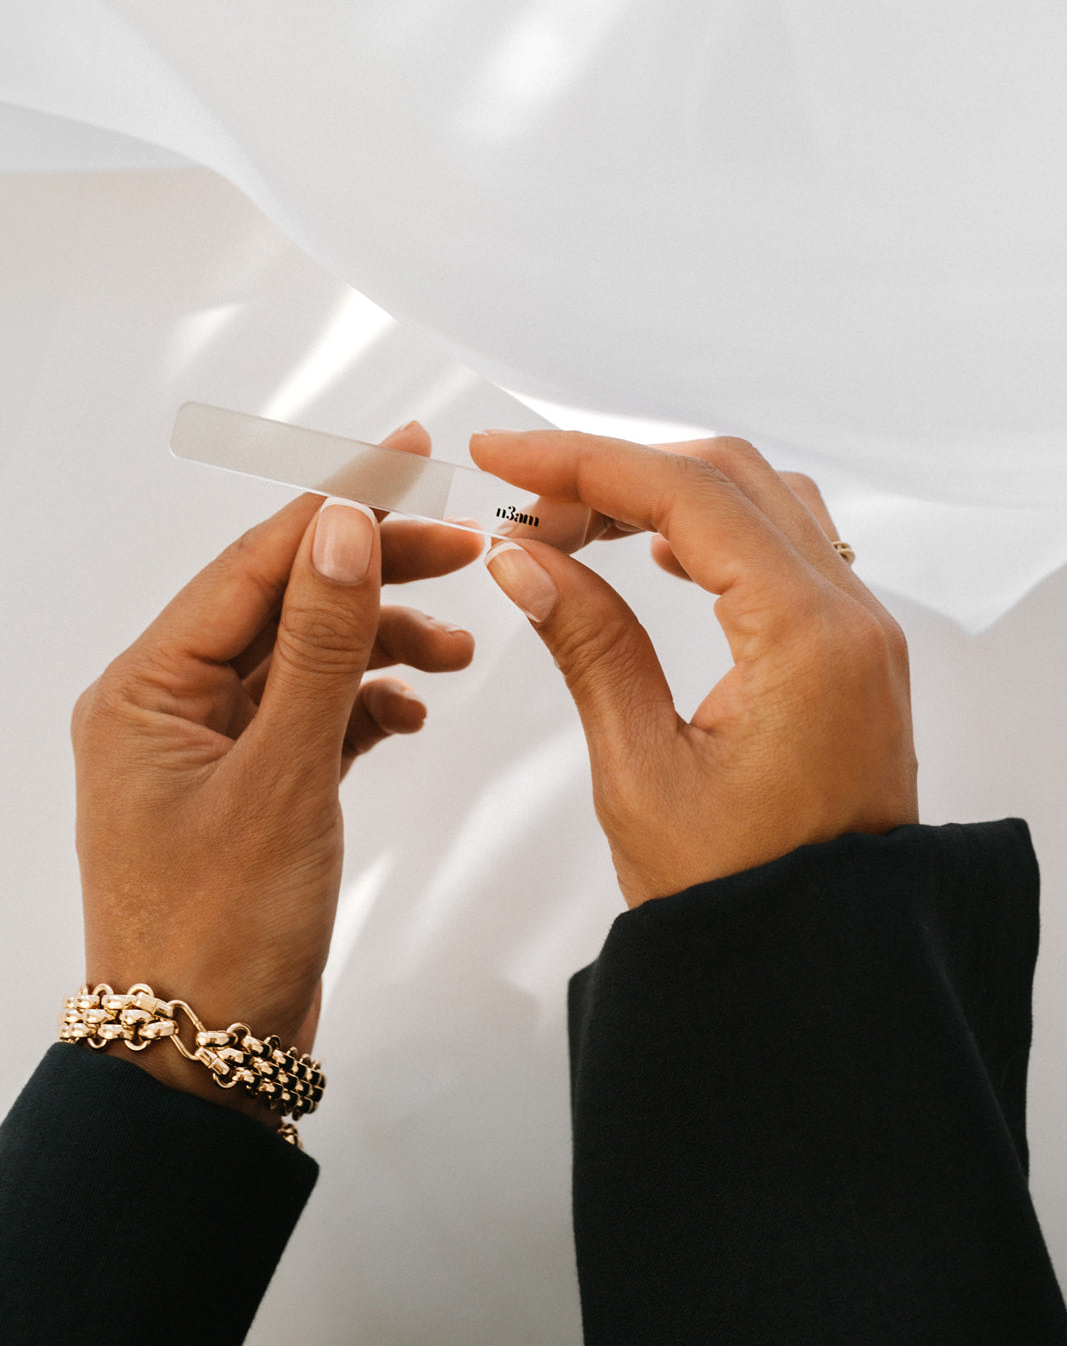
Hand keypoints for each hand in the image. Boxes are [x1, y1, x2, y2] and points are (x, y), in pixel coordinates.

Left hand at [72, 422, 479, 1120]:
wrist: (203, 1059)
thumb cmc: (217, 934)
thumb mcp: (283, 776)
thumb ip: (321, 645)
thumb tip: (344, 525)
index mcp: (147, 688)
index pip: (256, 563)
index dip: (338, 501)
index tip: (408, 452)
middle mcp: (170, 705)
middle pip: (286, 601)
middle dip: (375, 574)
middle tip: (464, 548)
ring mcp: (210, 746)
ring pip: (308, 656)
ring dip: (381, 644)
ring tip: (456, 654)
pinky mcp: (250, 785)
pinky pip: (314, 712)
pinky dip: (367, 704)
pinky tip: (410, 713)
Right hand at [472, 430, 916, 908]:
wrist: (821, 971)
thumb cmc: (744, 902)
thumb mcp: (641, 772)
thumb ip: (588, 645)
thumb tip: (525, 559)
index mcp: (805, 639)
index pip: (685, 495)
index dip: (581, 461)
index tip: (503, 455)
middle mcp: (849, 618)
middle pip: (728, 476)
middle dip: (616, 471)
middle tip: (526, 504)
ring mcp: (858, 632)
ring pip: (761, 500)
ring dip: (663, 492)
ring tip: (574, 527)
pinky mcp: (849, 653)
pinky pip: (786, 547)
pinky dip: (712, 528)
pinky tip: (654, 551)